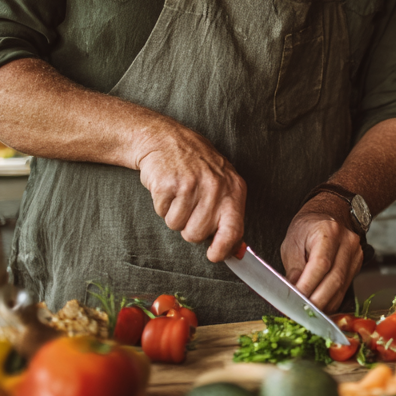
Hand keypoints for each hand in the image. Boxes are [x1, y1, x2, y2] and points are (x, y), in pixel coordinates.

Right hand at [134, 120, 246, 262]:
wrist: (167, 139)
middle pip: (197, 234)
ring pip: (177, 225)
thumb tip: (232, 252)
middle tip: (189, 205)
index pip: (233, 230)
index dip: (222, 249)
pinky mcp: (168, 184)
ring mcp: (191, 184)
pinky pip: (162, 212)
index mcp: (233, 190)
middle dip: (189, 226)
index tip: (214, 256)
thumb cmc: (197, 167)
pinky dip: (162, 204)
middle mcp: (215, 187)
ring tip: (179, 193)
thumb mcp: (223, 185)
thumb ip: (228, 216)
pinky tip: (168, 187)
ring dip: (174, 214)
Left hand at [281, 194, 363, 310]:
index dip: (308, 285)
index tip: (294, 299)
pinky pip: (344, 289)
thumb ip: (293, 267)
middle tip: (300, 312)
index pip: (321, 264)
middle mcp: (347, 242)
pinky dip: (330, 301)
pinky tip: (319, 307)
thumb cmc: (308, 228)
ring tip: (307, 313)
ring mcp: (355, 255)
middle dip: (316, 300)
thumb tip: (293, 291)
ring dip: (323, 304)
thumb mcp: (292, 243)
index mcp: (329, 231)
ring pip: (341, 288)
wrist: (329, 215)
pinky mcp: (357, 266)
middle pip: (335, 279)